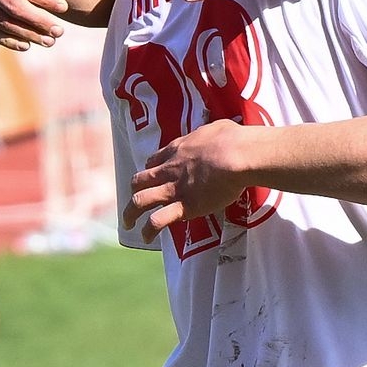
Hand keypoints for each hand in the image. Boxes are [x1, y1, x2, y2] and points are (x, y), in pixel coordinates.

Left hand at [126, 121, 250, 231]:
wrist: (238, 155)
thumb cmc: (232, 140)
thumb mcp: (214, 129)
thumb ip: (207, 134)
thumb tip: (213, 135)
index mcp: (177, 150)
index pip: (154, 161)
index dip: (150, 170)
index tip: (153, 177)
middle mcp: (169, 169)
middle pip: (140, 180)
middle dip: (134, 191)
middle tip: (135, 201)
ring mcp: (174, 189)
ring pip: (141, 200)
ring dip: (130, 213)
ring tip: (128, 224)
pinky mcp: (184, 206)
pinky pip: (158, 220)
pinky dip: (149, 230)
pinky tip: (147, 237)